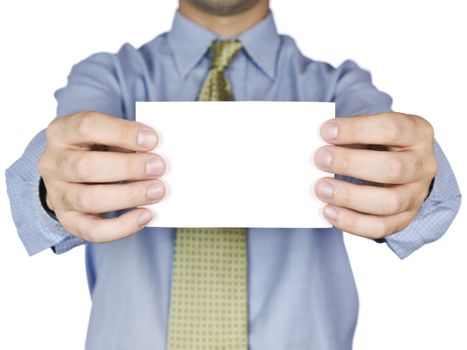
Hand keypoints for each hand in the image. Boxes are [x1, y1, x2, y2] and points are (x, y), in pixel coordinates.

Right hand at [38, 112, 165, 242]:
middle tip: (158, 167)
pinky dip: (122, 226)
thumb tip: (156, 152)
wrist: (71, 173)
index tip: (152, 139)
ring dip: (128, 196)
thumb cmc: (97, 148)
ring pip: (88, 199)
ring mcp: (57, 194)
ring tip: (157, 191)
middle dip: (127, 167)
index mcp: (61, 132)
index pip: (87, 127)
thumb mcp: (106, 134)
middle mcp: (52, 163)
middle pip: (85, 167)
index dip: (121, 133)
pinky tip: (146, 215)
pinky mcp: (69, 220)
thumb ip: (126, 139)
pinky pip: (93, 231)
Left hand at [314, 112, 437, 238]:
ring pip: (389, 202)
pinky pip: (380, 227)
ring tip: (321, 189)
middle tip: (321, 159)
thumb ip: (350, 134)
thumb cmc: (379, 143)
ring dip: (349, 196)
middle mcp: (423, 165)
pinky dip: (351, 222)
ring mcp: (416, 195)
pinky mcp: (404, 219)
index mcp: (417, 133)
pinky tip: (329, 211)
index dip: (356, 130)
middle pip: (393, 168)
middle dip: (351, 163)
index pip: (392, 129)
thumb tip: (321, 147)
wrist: (402, 167)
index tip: (326, 131)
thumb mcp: (371, 129)